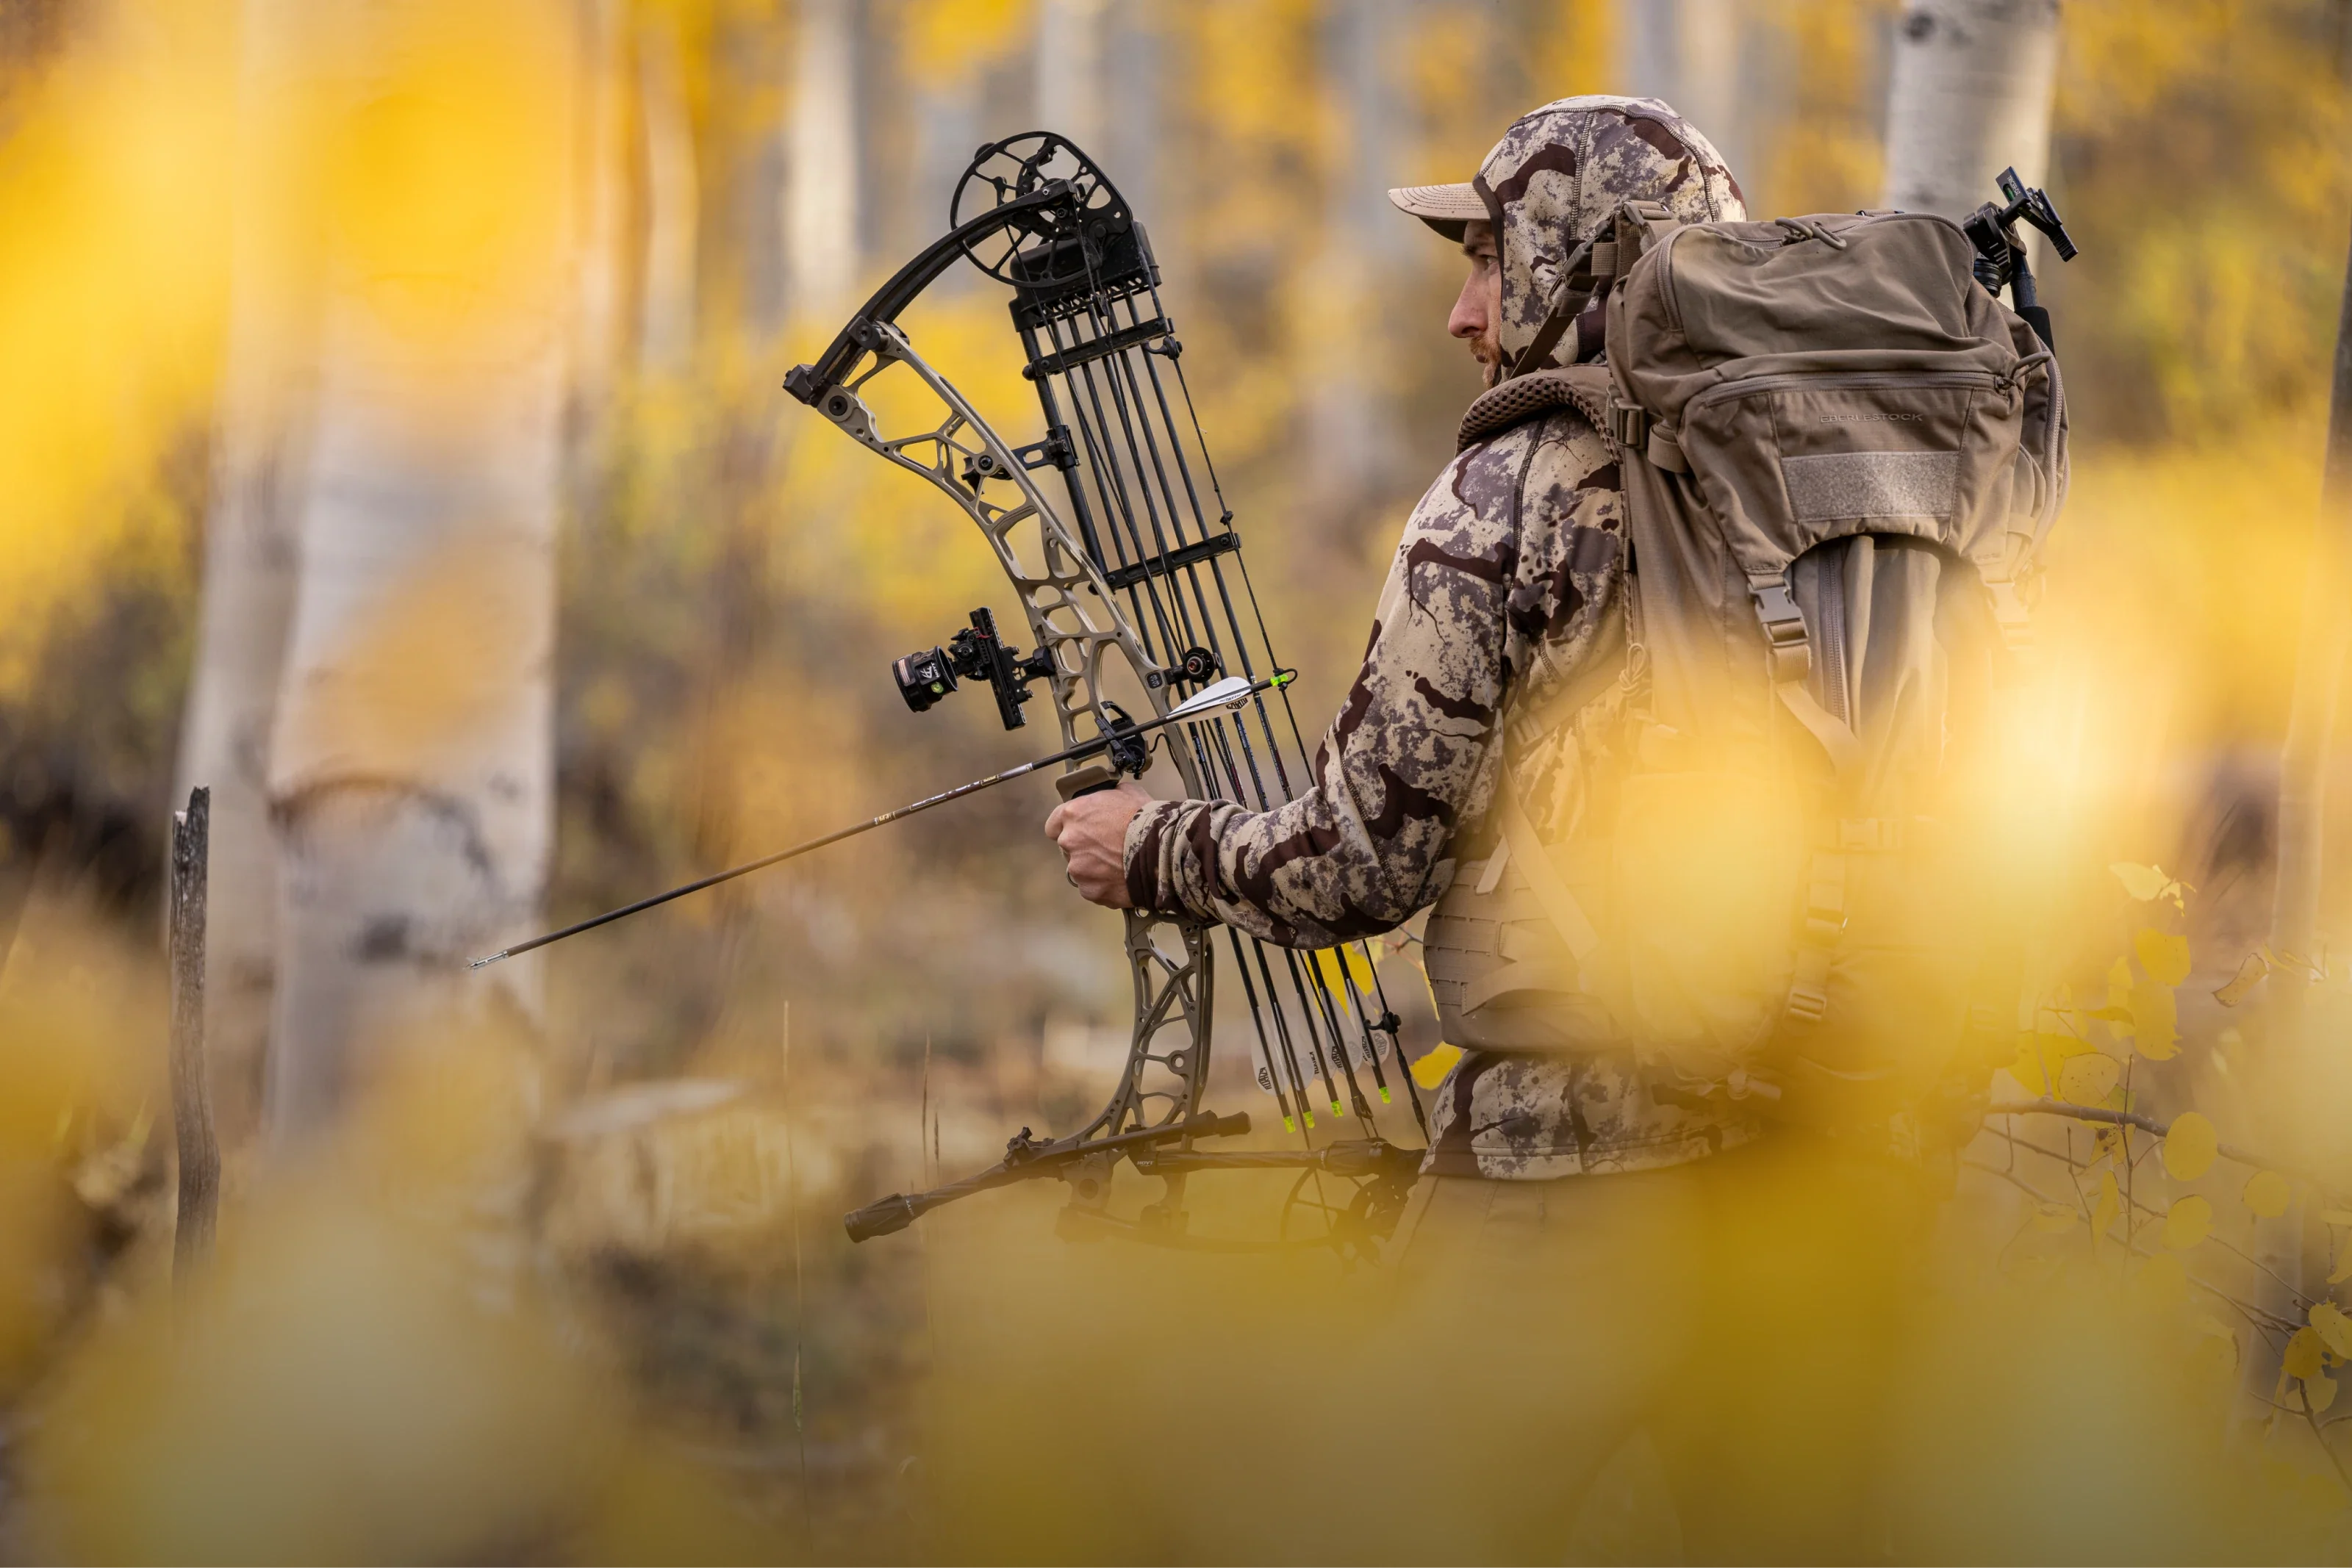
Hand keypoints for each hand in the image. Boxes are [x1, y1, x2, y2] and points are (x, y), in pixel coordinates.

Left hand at [1044, 778, 1151, 908]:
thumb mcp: (1127, 792)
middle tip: (1107, 847)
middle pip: (1068, 848)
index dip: (1067, 828)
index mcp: (1074, 814)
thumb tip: (1111, 795)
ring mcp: (1078, 868)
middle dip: (1084, 848)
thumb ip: (1108, 796)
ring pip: (1080, 869)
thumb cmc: (1146, 820)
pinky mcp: (1090, 890)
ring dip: (1094, 868)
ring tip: (1118, 864)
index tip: (1078, 831)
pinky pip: (1092, 888)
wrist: (1161, 851)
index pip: (1054, 824)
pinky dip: (1103, 885)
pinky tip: (1120, 878)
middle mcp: (1070, 841)